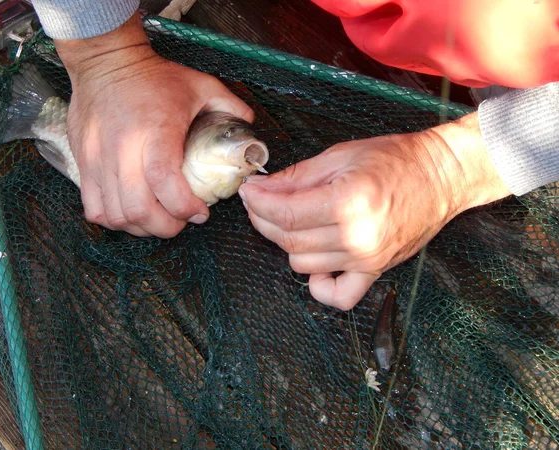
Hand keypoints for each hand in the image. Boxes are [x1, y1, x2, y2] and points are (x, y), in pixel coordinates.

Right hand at [55, 13, 252, 236]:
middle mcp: (123, 148)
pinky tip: (131, 212)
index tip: (200, 213)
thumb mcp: (201, 85)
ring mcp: (99, 159)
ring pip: (116, 215)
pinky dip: (115, 219)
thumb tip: (250, 132)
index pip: (164, 181)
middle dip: (166, 227)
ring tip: (158, 219)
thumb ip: (231, 108)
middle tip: (181, 222)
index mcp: (156, 130)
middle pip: (139, 209)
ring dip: (142, 226)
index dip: (184, 207)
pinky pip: (94, 208)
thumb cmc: (154, 76)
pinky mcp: (83, 163)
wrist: (105, 61)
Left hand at [239, 112, 510, 309]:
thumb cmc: (396, 160)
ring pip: (303, 264)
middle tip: (260, 201)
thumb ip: (297, 176)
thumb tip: (262, 188)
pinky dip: (319, 286)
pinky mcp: (376, 271)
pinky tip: (314, 265)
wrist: (442, 176)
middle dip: (263, 219)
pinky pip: (339, 296)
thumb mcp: (340, 155)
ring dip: (287, 243)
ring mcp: (367, 259)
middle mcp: (357, 236)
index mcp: (348, 201)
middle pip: (289, 239)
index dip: (258, 202)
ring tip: (290, 221)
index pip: (285, 213)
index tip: (249, 191)